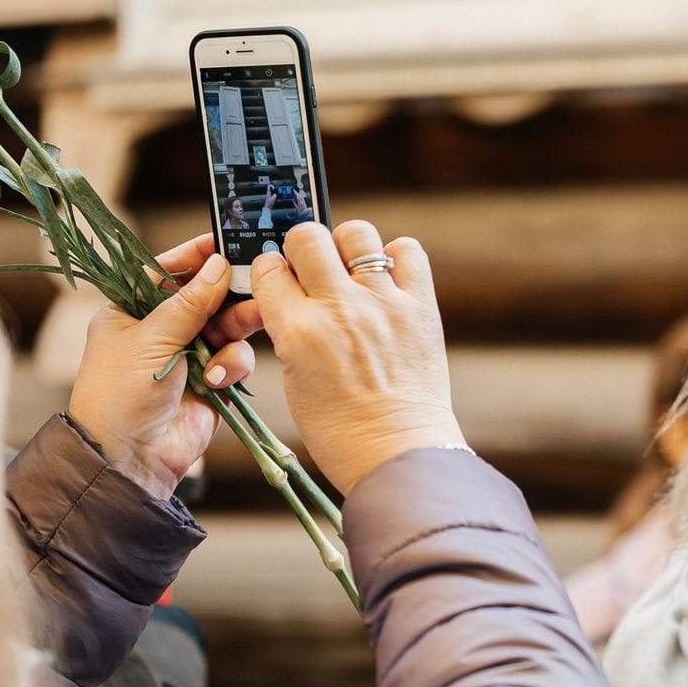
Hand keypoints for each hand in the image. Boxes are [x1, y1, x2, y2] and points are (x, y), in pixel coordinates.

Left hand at [67, 235, 257, 499]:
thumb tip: (217, 264)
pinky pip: (234, 360)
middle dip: (228, 293)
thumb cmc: (120, 394)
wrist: (128, 459)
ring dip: (235, 328)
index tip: (223, 242)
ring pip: (227, 327)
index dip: (193, 258)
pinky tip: (219, 378)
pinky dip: (232, 365)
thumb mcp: (151, 338)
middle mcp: (160, 332)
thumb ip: (190, 302)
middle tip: (256, 282)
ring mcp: (188, 358)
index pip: (165, 273)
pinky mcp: (211, 384)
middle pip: (205, 298)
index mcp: (131, 312)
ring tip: (247, 325)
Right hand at [246, 220, 464, 493]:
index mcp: (298, 332)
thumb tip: (294, 294)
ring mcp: (382, 304)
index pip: (268, 268)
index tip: (279, 278)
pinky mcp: (420, 307)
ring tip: (353, 273)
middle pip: (307, 236)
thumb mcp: (294, 380)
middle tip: (313, 269)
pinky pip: (408, 251)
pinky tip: (389, 281)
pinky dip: (396, 258)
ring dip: (348, 247)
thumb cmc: (340, 430)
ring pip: (357, 233)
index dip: (270, 269)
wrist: (397, 453)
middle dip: (302, 247)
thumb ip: (290, 330)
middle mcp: (338, 309)